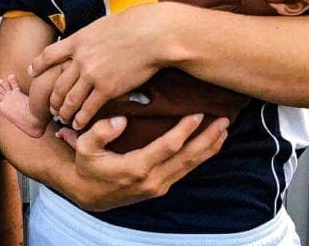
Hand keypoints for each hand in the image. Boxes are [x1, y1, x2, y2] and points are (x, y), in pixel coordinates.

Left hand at [30, 4, 174, 129]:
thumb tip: (88, 40)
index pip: (48, 55)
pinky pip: (88, 109)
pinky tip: (78, 124)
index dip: (37, 66)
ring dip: (64, 112)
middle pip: (57, 84)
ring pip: (69, 100)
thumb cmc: (133, 25)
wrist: (151, 34)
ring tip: (63, 119)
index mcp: (77, 40)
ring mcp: (92, 75)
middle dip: (51, 99)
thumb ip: (90, 36)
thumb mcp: (102, 25)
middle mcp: (80, 59)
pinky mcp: (107, 89)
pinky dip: (80, 119)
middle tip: (50, 107)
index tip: (32, 72)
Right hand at [56, 114, 228, 210]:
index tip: (198, 114)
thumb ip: (100, 132)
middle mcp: (152, 179)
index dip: (184, 130)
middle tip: (224, 121)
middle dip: (207, 139)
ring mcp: (158, 185)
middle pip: (187, 158)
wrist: (88, 194)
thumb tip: (120, 119)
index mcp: (136, 168)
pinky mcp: (160, 187)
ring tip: (224, 131)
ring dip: (208, 148)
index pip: (168, 147)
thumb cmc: (87, 165)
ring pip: (190, 166)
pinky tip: (209, 146)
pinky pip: (185, 170)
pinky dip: (200, 157)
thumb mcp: (84, 146)